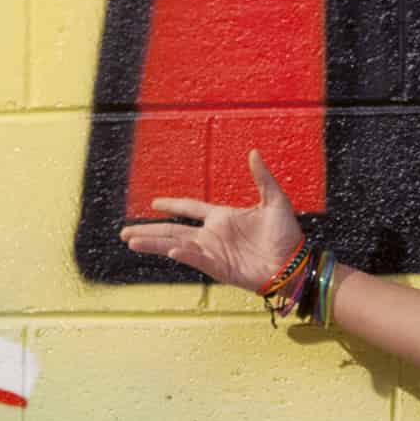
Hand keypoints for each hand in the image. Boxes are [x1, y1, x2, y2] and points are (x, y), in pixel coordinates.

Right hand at [119, 148, 309, 290]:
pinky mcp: (219, 268)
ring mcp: (214, 253)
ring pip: (176, 245)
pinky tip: (167, 249)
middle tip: (124, 232)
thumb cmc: (287, 235)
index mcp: (222, 218)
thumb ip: (262, 178)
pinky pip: (196, 259)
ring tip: (131, 241)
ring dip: (153, 243)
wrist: (295, 264)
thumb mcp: (275, 200)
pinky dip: (182, 254)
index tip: (154, 203)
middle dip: (148, 231)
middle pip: (173, 230)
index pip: (190, 209)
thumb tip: (254, 152)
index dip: (172, 205)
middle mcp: (213, 235)